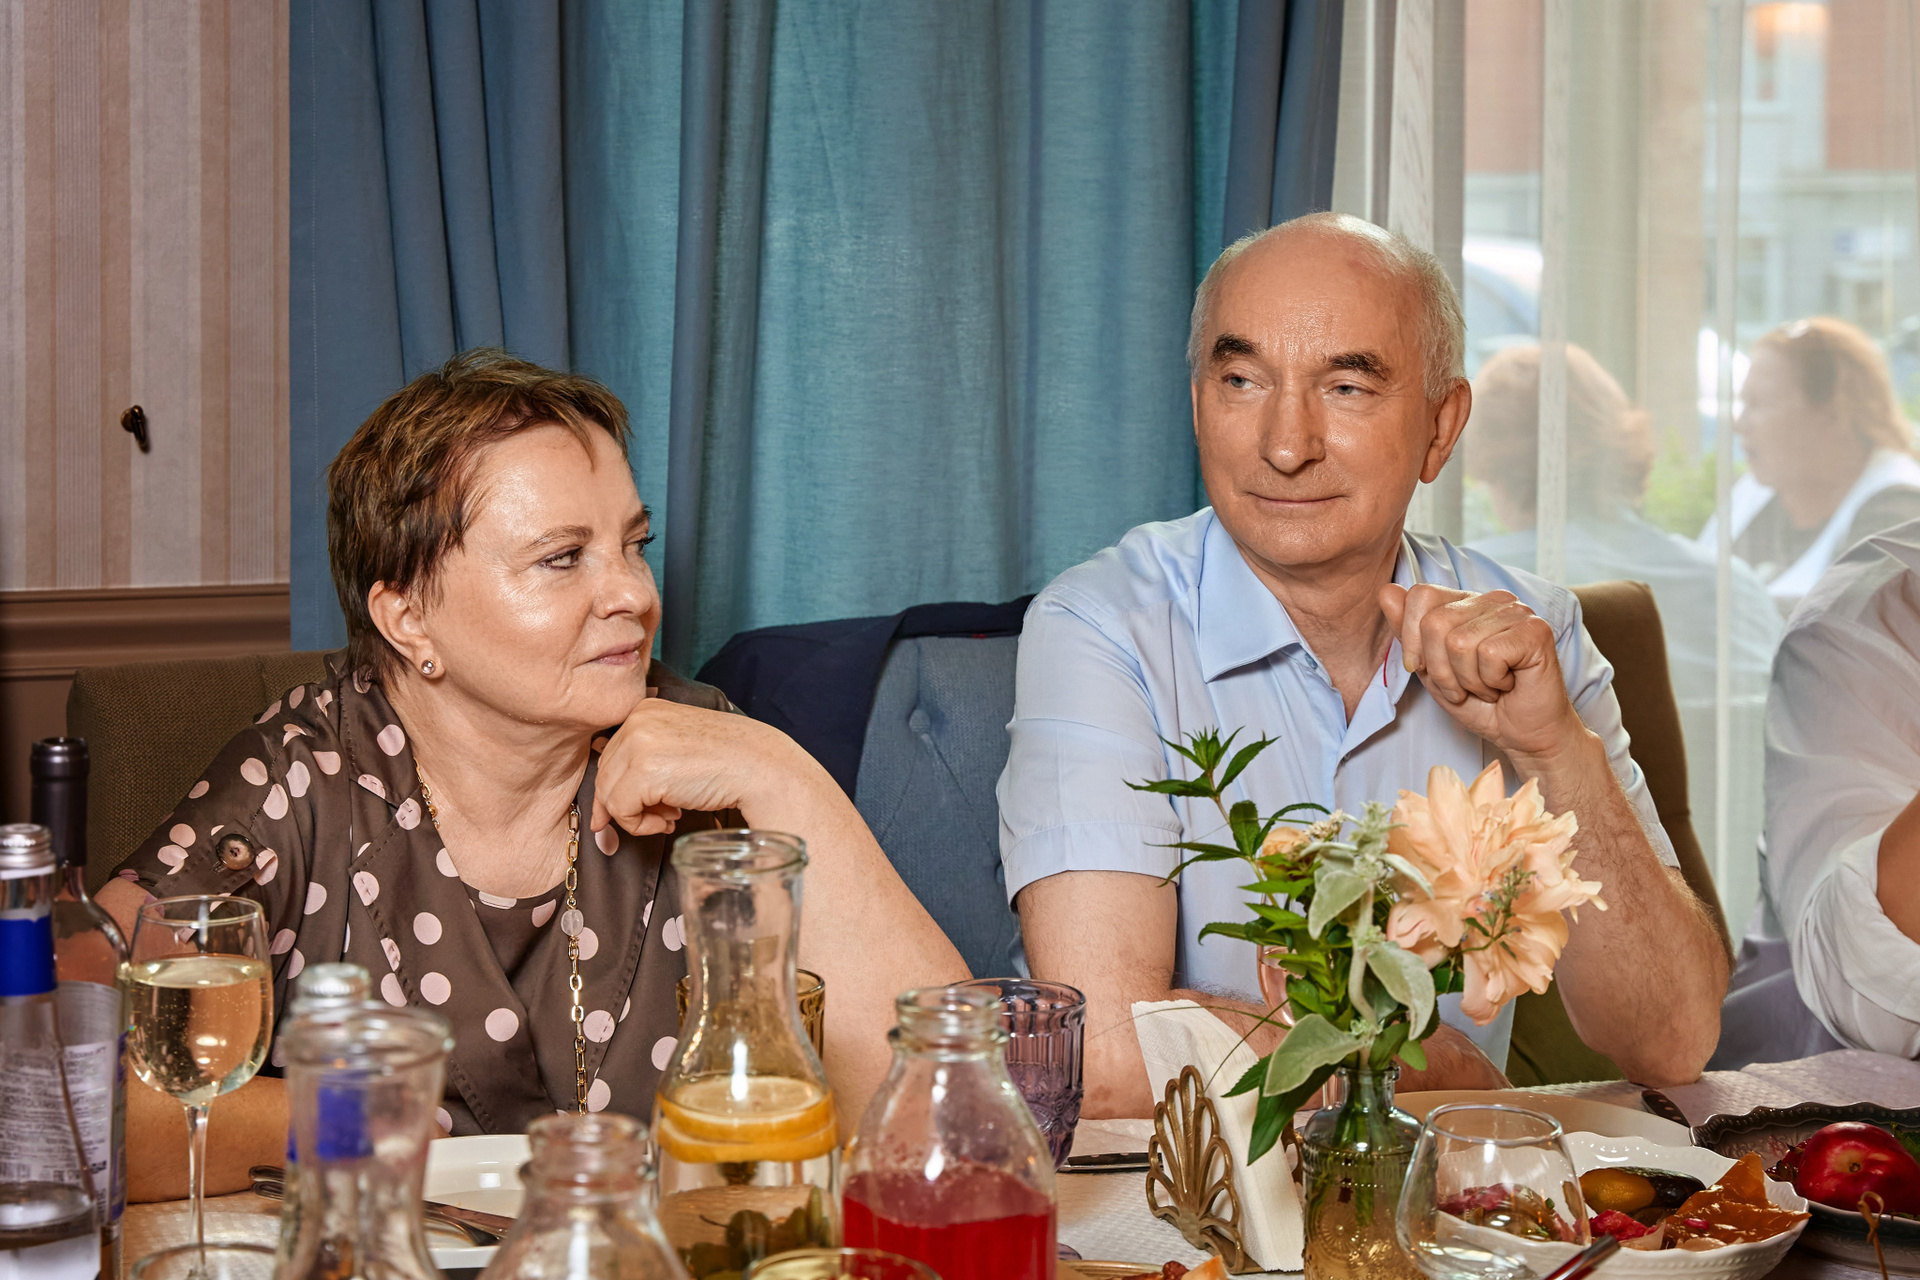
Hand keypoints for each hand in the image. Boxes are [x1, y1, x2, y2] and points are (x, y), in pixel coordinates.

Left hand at [590, 697, 794, 836]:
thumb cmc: (728, 761)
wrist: (760, 767)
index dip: (621, 786)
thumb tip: (605, 801)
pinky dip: (640, 825)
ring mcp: (638, 744)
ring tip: (668, 819)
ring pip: (609, 794)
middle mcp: (636, 720)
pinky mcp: (643, 772)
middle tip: (662, 817)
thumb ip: (646, 757)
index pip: (611, 754)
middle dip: (628, 803)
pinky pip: (620, 810)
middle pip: (606, 774)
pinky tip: (669, 822)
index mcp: (645, 709)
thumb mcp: (679, 746)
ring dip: (636, 816)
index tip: (635, 809)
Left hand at [1378, 582, 1584, 764]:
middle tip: (1465, 686)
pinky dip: (1492, 681)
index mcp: (1465, 602)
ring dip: (1468, 680)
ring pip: (1460, 642)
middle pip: (1435, 622)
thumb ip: (1408, 632)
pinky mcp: (1535, 630)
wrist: (1522, 733)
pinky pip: (1490, 654)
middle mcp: (1491, 599)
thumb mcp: (1430, 670)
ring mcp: (1516, 611)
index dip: (1413, 641)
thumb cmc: (1479, 702)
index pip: (1419, 595)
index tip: (1427, 669)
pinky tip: (1507, 684)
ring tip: (1488, 686)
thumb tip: (1386, 591)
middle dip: (1442, 669)